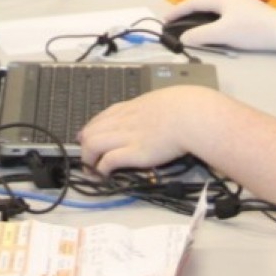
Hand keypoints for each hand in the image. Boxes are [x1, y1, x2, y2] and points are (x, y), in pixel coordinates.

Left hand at [79, 86, 217, 173]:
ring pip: (93, 144)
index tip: (86, 137)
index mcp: (132, 107)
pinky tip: (104, 175)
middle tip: (87, 158)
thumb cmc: (184, 107)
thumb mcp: (162, 101)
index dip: (91, 128)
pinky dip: (101, 168)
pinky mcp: (134, 153)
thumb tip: (155, 114)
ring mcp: (127, 136)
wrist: (190, 115)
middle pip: (92, 130)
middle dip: (85, 146)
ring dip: (88, 159)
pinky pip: (108, 160)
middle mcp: (124, 121)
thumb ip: (152, 109)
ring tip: (91, 171)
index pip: (103, 116)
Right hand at [164, 0, 275, 53]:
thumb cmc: (251, 30)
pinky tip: (210, 18)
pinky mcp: (245, 6)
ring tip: (188, 17)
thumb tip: (183, 37)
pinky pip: (220, 4)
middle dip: (186, 6)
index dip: (177, 11)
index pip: (193, 2)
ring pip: (211, 0)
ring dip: (198, 7)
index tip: (164, 20)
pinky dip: (209, 10)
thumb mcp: (222, 34)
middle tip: (174, 18)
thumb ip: (200, 35)